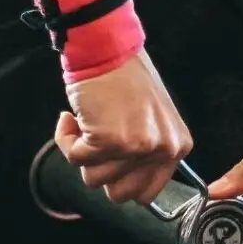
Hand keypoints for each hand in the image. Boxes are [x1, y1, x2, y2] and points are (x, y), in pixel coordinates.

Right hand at [55, 50, 192, 203]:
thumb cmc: (123, 78)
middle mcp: (161, 149)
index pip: (146, 194)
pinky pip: (74, 158)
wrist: (106, 48)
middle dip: (99, 171)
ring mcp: (136, 147)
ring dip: (81, 152)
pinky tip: (71, 118)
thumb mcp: (150, 120)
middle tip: (95, 142)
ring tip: (85, 123)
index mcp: (177, 146)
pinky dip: (65, 139)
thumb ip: (145, 152)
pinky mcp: (108, 140)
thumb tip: (121, 183)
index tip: (109, 160)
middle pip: (119, 195)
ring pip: (93, 178)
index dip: (119, 180)